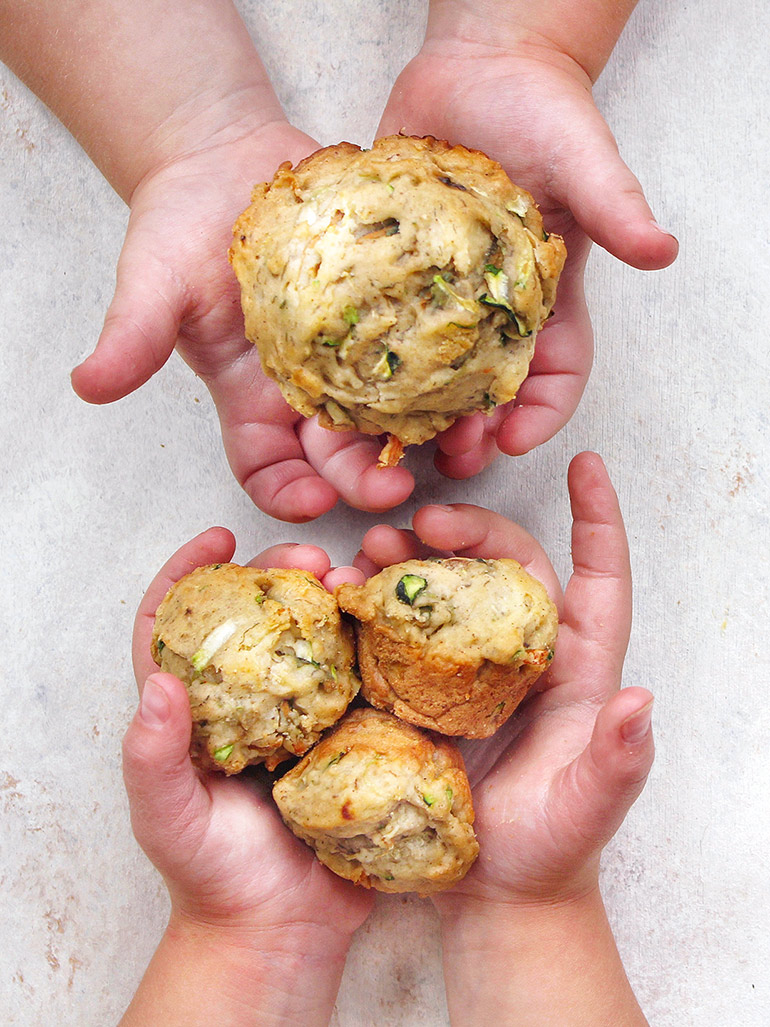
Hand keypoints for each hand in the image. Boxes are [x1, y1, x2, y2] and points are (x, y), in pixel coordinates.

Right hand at [72, 119, 415, 521]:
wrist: (226, 157)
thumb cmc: (180, 223)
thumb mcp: (152, 281)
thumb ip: (132, 335)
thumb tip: (89, 385)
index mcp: (251, 399)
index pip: (268, 470)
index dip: (287, 496)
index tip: (312, 502)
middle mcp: (305, 388)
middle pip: (339, 456)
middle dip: (364, 479)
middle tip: (394, 484)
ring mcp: (348, 353)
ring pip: (391, 414)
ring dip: (418, 436)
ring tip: (450, 442)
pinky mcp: (385, 313)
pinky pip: (422, 349)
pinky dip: (446, 368)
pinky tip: (472, 377)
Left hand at [122, 528, 369, 1021]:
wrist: (281, 932)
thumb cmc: (211, 877)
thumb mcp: (168, 820)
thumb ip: (153, 758)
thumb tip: (158, 685)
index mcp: (197, 709)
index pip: (179, 624)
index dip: (190, 574)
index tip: (219, 540)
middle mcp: (251, 701)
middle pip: (258, 618)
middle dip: (281, 576)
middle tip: (311, 562)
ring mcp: (305, 715)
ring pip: (318, 638)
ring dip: (336, 601)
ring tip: (357, 582)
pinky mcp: (351, 735)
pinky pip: (366, 681)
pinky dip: (380, 649)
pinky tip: (395, 631)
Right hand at [354, 451, 653, 907]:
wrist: (495, 892)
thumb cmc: (551, 850)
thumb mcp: (586, 811)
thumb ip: (616, 763)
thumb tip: (641, 700)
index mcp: (577, 667)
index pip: (597, 578)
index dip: (597, 521)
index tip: (586, 466)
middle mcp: (525, 655)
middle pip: (507, 567)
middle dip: (468, 531)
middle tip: (420, 527)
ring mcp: (471, 669)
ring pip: (448, 589)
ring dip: (411, 560)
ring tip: (368, 554)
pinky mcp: (424, 689)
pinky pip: (400, 633)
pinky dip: (373, 608)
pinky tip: (342, 597)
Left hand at [379, 11, 678, 477]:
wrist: (479, 66)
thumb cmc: (540, 109)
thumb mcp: (583, 155)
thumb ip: (613, 203)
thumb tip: (661, 249)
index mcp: (547, 296)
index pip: (556, 371)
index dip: (541, 414)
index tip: (511, 441)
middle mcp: (494, 305)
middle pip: (486, 389)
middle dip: (470, 431)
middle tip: (445, 458)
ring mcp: (441, 293)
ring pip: (427, 372)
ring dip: (411, 413)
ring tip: (387, 442)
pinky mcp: (397, 271)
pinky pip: (378, 323)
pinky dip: (362, 356)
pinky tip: (337, 380)